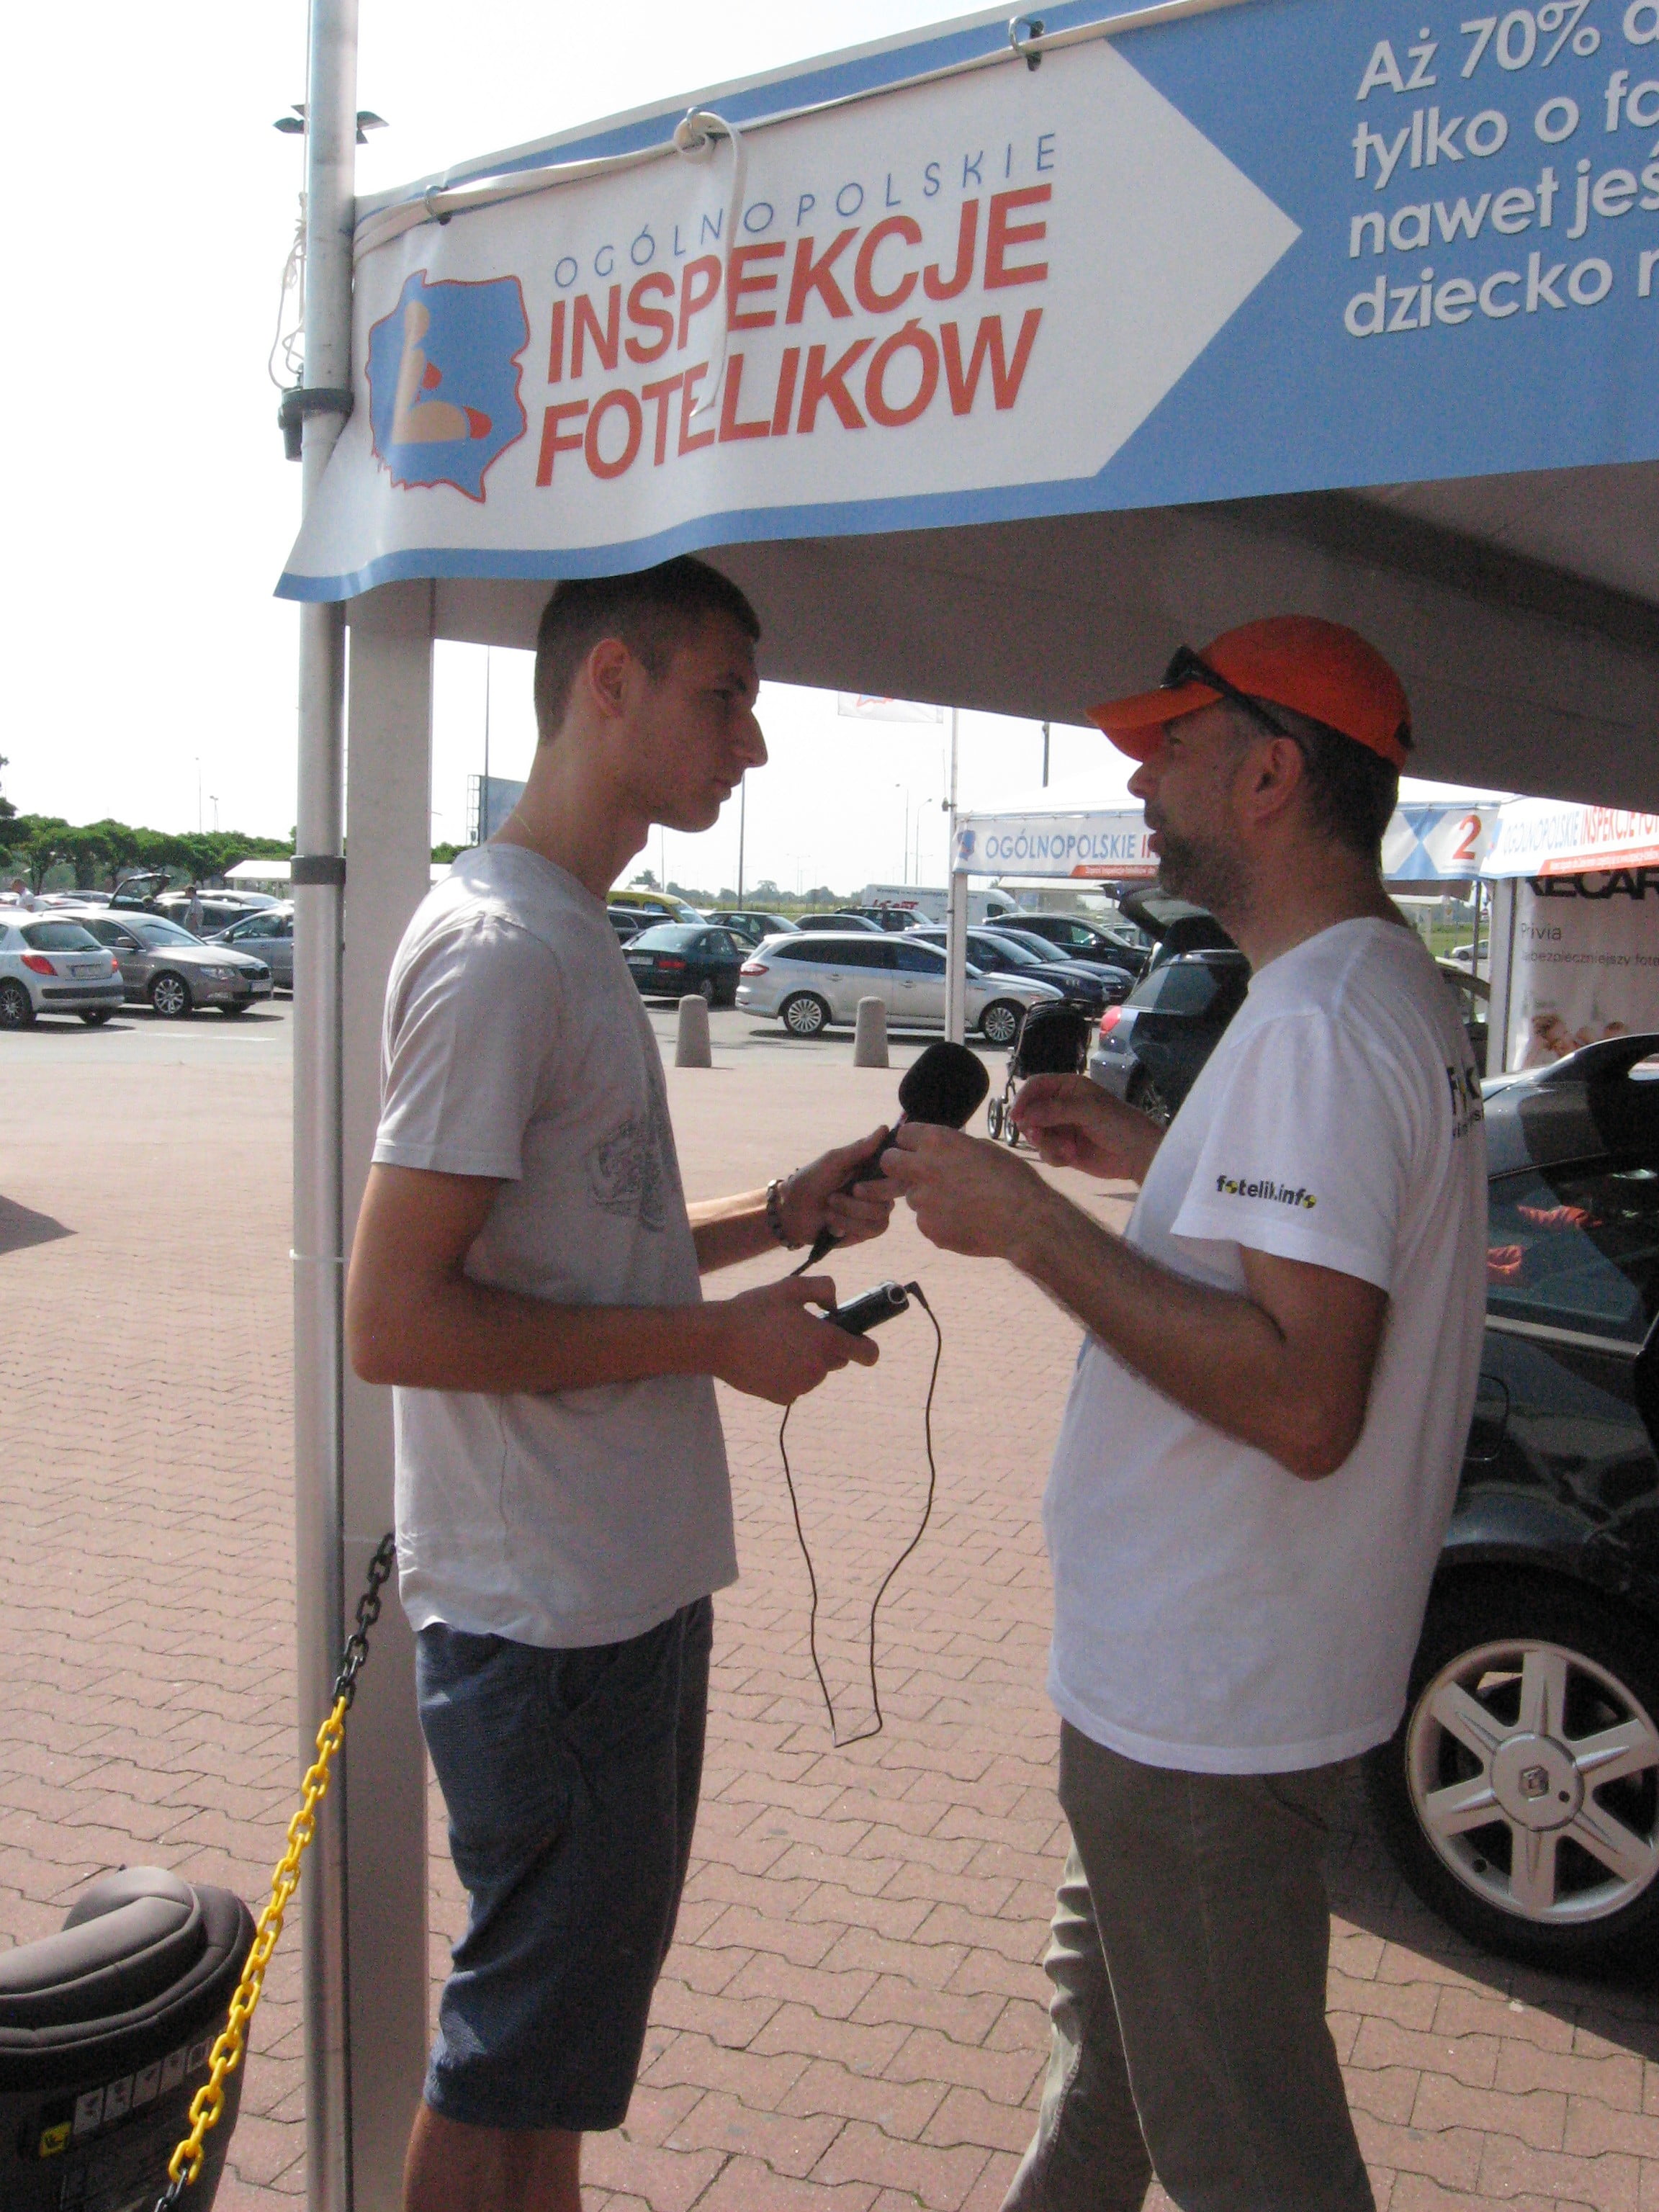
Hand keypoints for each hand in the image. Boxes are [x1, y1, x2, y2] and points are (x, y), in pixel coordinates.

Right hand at [711, 1276, 876, 1403]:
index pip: (867, 1353)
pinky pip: (795, 1385)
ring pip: (814, 1372)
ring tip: (776, 1343)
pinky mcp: (784, 1397)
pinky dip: (787, 1375)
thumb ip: (823, 1289)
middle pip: (837, 1361)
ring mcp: (801, 1386)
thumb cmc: (754, 1310)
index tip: (857, 1340)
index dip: (866, 1347)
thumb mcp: (791, 1287)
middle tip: (798, 1332)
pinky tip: (767, 1359)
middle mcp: (818, 1368)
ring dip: (804, 1361)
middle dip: (826, 1348)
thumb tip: (835, 1304)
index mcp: (826, 1341)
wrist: (717, 1340)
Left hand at [781, 1127, 896, 1250]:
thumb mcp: (833, 1161)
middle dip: (863, 1197)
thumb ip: (858, 1148)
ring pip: (881, 1214)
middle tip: (841, 1194)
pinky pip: (872, 1229)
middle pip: (891, 1194)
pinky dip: (849, 1225)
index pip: (897, 1170)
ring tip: (830, 1207)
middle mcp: (878, 1189)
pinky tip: (833, 1223)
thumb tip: (884, 1128)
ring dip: (850, 1212)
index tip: (862, 1182)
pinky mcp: (867, 1231)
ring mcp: (874, 1211)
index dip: (888, 1177)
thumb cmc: (811, 1181)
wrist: (792, 1212)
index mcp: (871, 1169)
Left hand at [877, 1123, 1051, 1261]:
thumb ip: (955, 1146)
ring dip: (926, 1198)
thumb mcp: (984, 1148)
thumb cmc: (1013, 1179)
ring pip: (911, 1196)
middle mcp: (923, 1167)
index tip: (919, 1149)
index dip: (912, 1143)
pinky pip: (925, 1221)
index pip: (903, 1134)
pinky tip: (964, 1222)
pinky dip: (939, 1221)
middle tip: (917, 1174)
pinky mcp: (927, 1227)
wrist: (1025, 1221)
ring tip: (959, 1204)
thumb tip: (942, 1148)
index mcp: (938, 1141)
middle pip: (889, 1162)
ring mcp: (922, 1200)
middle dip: (899, 1166)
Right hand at [1011, 1074, 1160, 1182]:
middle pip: (1030, 1112)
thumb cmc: (1118, 1123)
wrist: (1138, 1154)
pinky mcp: (1064, 1150)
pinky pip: (1046, 1152)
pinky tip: (1071, 1157)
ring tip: (1066, 1149)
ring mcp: (1062, 1129)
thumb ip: (1056, 1110)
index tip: (1016, 1117)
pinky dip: (1054, 1156)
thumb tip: (1024, 1115)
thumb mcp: (1089, 1110)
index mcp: (1067, 1088)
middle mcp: (1061, 1106)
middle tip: (1040, 1136)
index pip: (1035, 1087)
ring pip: (1036, 1135)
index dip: (1023, 1099)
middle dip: (1033, 1126)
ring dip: (1046, 1143)